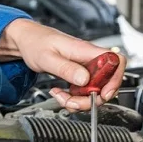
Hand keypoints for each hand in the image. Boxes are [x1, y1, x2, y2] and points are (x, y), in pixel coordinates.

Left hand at [0, 18, 124, 110]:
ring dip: (80, 100)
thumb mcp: (47, 58)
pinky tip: (60, 94)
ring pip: (95, 90)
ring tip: (61, 97)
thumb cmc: (35, 42)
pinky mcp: (78, 75)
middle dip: (93, 98)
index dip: (116, 79)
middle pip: (107, 82)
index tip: (103, 93)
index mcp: (86, 50)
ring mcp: (85, 68)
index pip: (116, 62)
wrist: (26, 40)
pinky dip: (74, 98)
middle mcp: (89, 59)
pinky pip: (84, 91)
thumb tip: (84, 79)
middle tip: (73, 101)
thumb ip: (66, 68)